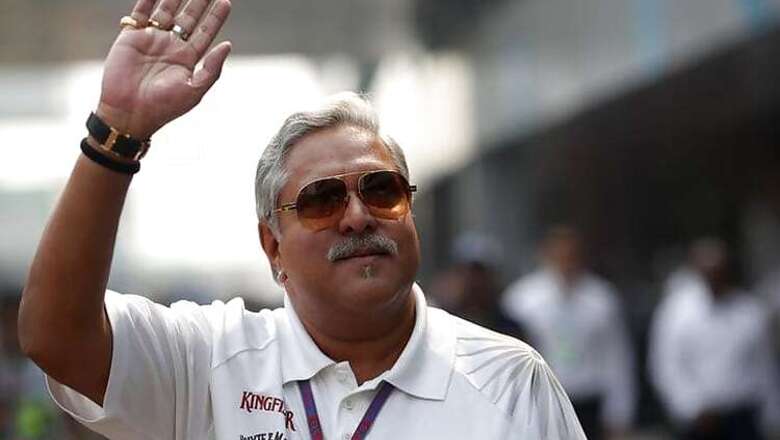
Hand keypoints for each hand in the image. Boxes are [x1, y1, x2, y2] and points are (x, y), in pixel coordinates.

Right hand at [97, 0, 231, 139]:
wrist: (129, 112)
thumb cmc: (164, 107)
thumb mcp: (194, 90)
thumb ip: (211, 68)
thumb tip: (228, 45)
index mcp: (188, 58)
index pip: (206, 31)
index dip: (216, 16)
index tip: (226, 1)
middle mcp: (172, 46)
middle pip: (189, 17)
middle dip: (199, 1)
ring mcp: (152, 39)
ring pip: (167, 10)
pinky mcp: (132, 36)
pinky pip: (141, 12)